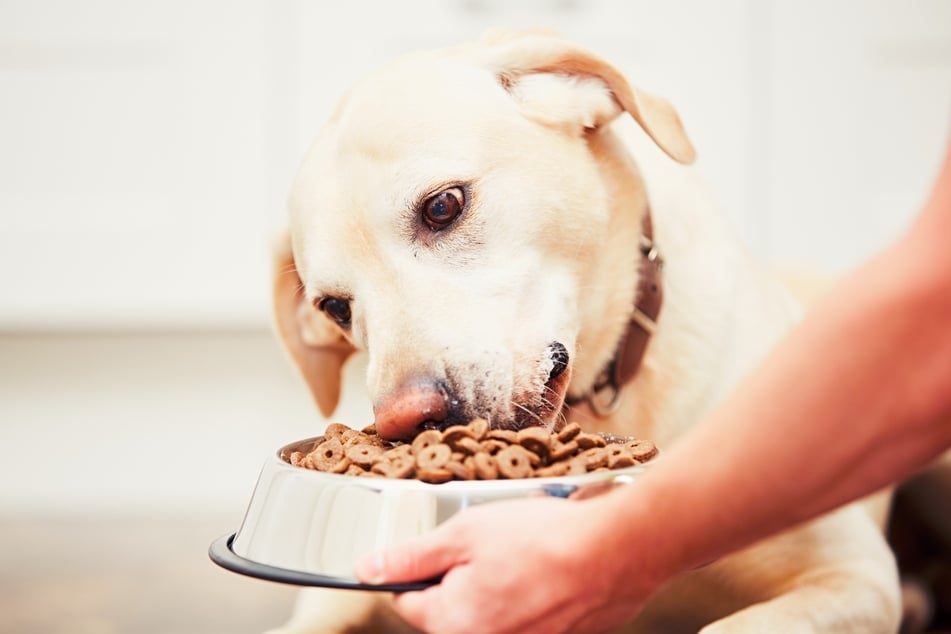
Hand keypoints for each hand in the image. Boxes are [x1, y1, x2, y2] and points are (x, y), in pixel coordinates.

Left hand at [354, 494, 658, 633]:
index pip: (407, 600)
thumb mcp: (464, 533)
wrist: (616, 553)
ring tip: (523, 559)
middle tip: (493, 548)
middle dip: (463, 579)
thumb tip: (366, 569)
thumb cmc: (543, 539)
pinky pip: (522, 621)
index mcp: (451, 623)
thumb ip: (410, 556)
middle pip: (450, 612)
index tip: (448, 548)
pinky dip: (527, 601)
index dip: (424, 566)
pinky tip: (544, 574)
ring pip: (488, 616)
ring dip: (497, 589)